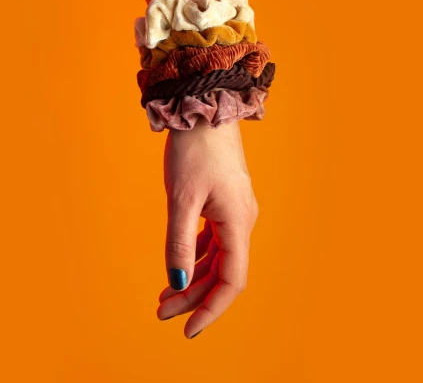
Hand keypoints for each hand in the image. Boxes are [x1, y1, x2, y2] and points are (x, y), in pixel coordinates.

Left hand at [155, 120, 258, 338]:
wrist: (204, 111)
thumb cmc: (195, 151)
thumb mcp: (181, 199)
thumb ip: (179, 243)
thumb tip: (177, 281)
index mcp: (238, 223)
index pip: (231, 281)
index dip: (211, 309)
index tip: (187, 330)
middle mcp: (242, 222)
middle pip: (223, 273)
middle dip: (194, 297)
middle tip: (161, 312)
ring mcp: (235, 212)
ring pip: (219, 259)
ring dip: (194, 279)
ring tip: (164, 294)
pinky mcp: (225, 203)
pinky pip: (215, 241)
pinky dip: (196, 257)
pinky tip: (179, 264)